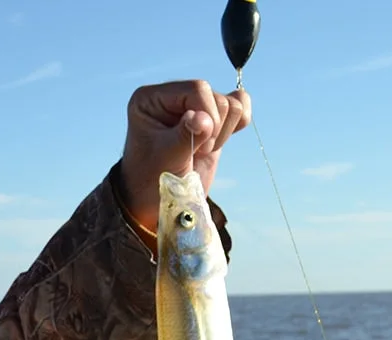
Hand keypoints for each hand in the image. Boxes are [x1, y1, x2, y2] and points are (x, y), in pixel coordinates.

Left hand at [118, 80, 251, 232]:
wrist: (154, 198)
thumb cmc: (151, 177)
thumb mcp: (166, 157)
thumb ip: (185, 136)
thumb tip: (203, 118)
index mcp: (152, 98)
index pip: (196, 89)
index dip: (207, 115)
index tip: (198, 146)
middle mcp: (172, 96)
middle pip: (216, 97)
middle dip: (214, 129)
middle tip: (195, 152)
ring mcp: (194, 106)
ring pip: (232, 104)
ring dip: (222, 133)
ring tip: (200, 150)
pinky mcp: (211, 119)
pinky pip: (240, 105)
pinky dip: (238, 123)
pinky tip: (219, 142)